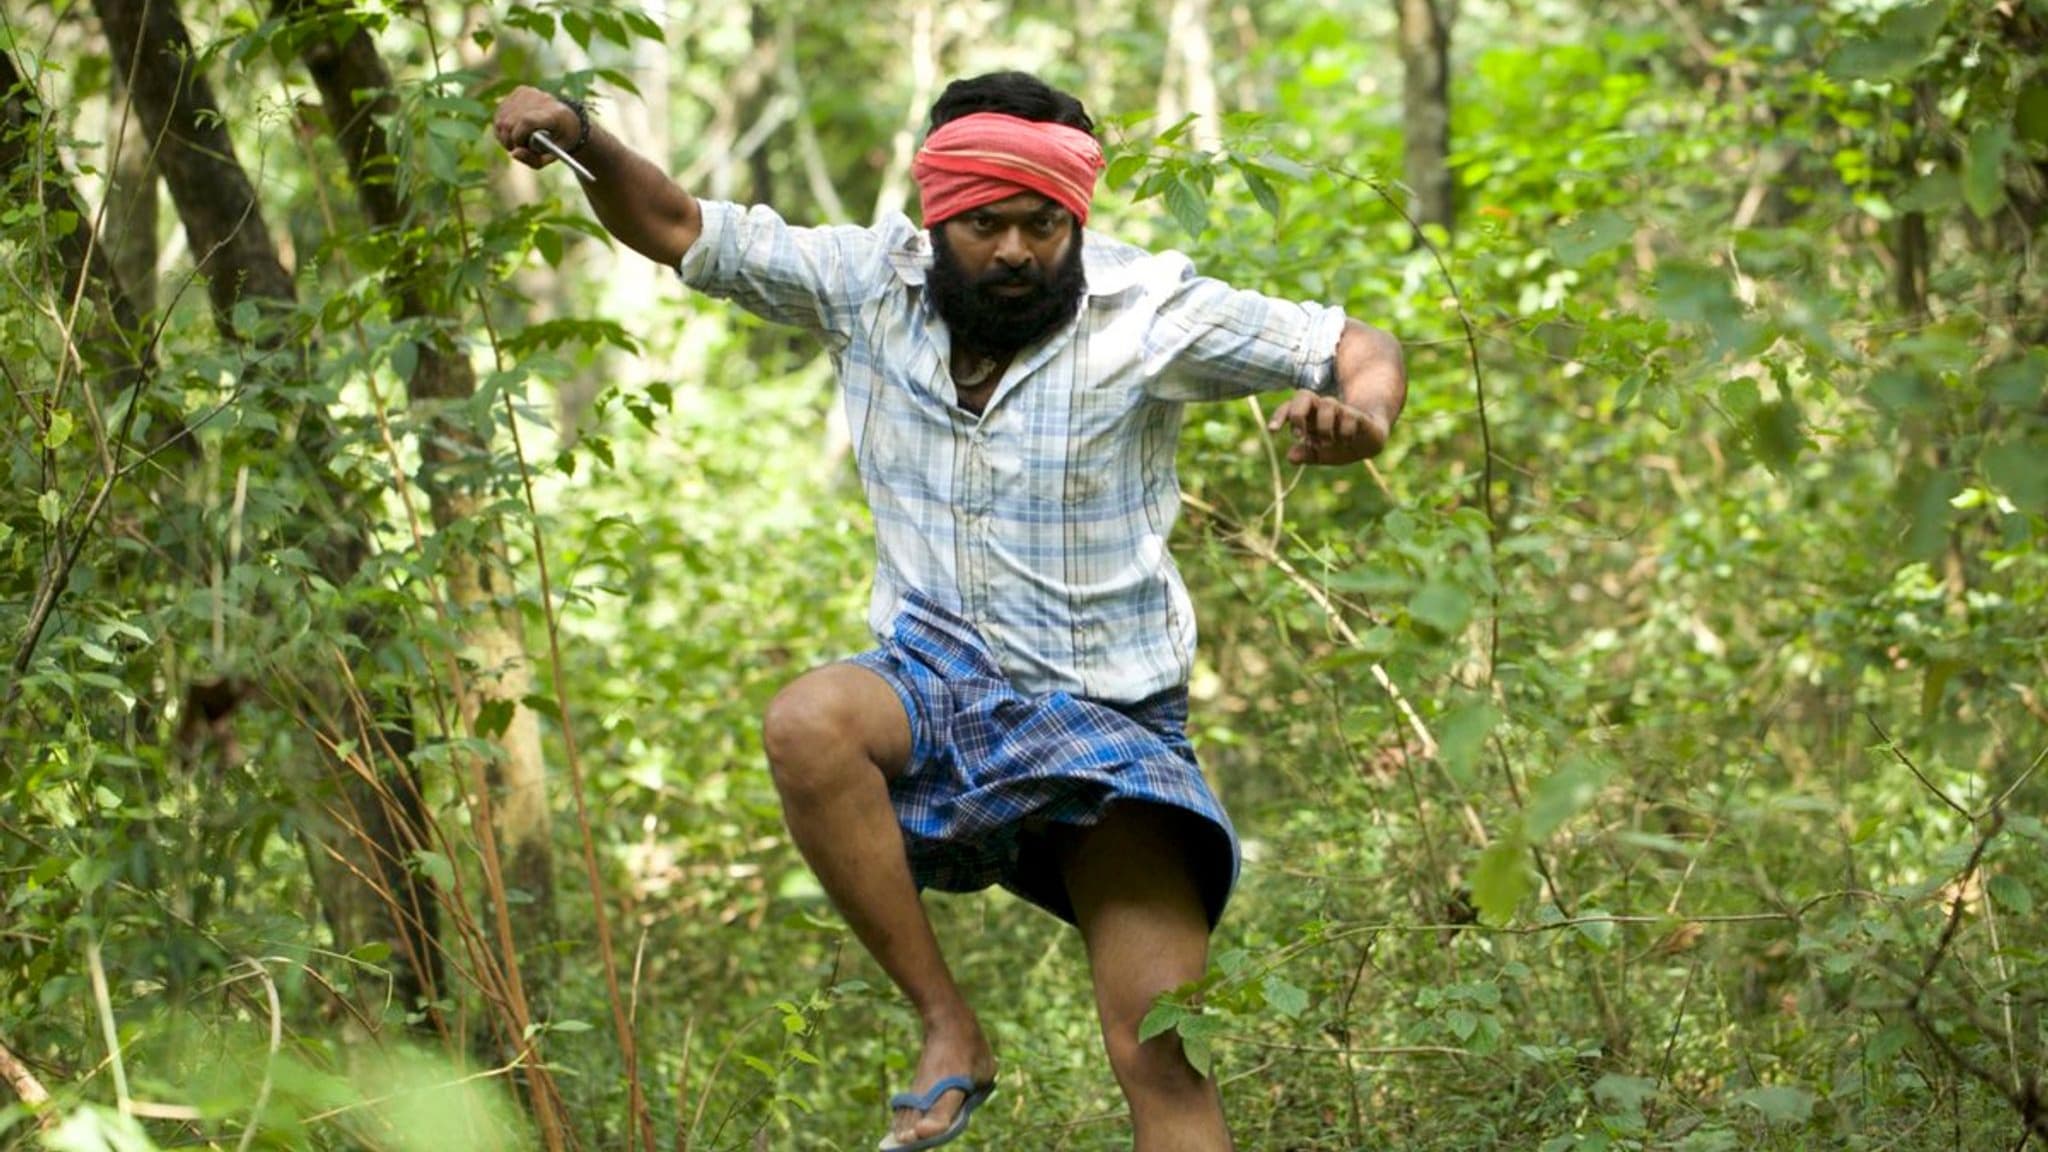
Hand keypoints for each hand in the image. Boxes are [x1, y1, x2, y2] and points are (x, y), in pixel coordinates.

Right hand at [492, 85, 580, 169]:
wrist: (567, 118)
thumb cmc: (560, 140)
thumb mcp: (553, 156)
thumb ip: (534, 159)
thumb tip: (513, 153)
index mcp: (555, 115)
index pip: (527, 121)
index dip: (519, 137)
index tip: (521, 146)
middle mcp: (541, 100)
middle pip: (510, 122)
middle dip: (510, 140)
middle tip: (517, 147)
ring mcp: (529, 93)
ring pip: (502, 119)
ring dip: (504, 135)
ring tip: (517, 140)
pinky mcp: (520, 91)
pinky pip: (500, 113)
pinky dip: (502, 126)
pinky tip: (513, 130)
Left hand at [1266, 389, 1387, 465]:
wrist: (1369, 443)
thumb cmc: (1339, 445)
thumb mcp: (1321, 455)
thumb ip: (1306, 455)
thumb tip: (1290, 456)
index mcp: (1309, 417)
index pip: (1289, 408)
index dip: (1279, 416)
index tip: (1272, 431)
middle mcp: (1322, 409)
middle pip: (1304, 395)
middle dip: (1298, 414)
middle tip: (1299, 436)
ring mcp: (1341, 410)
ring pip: (1328, 403)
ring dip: (1324, 427)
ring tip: (1328, 443)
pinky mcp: (1358, 416)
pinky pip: (1349, 417)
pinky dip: (1345, 432)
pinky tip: (1347, 441)